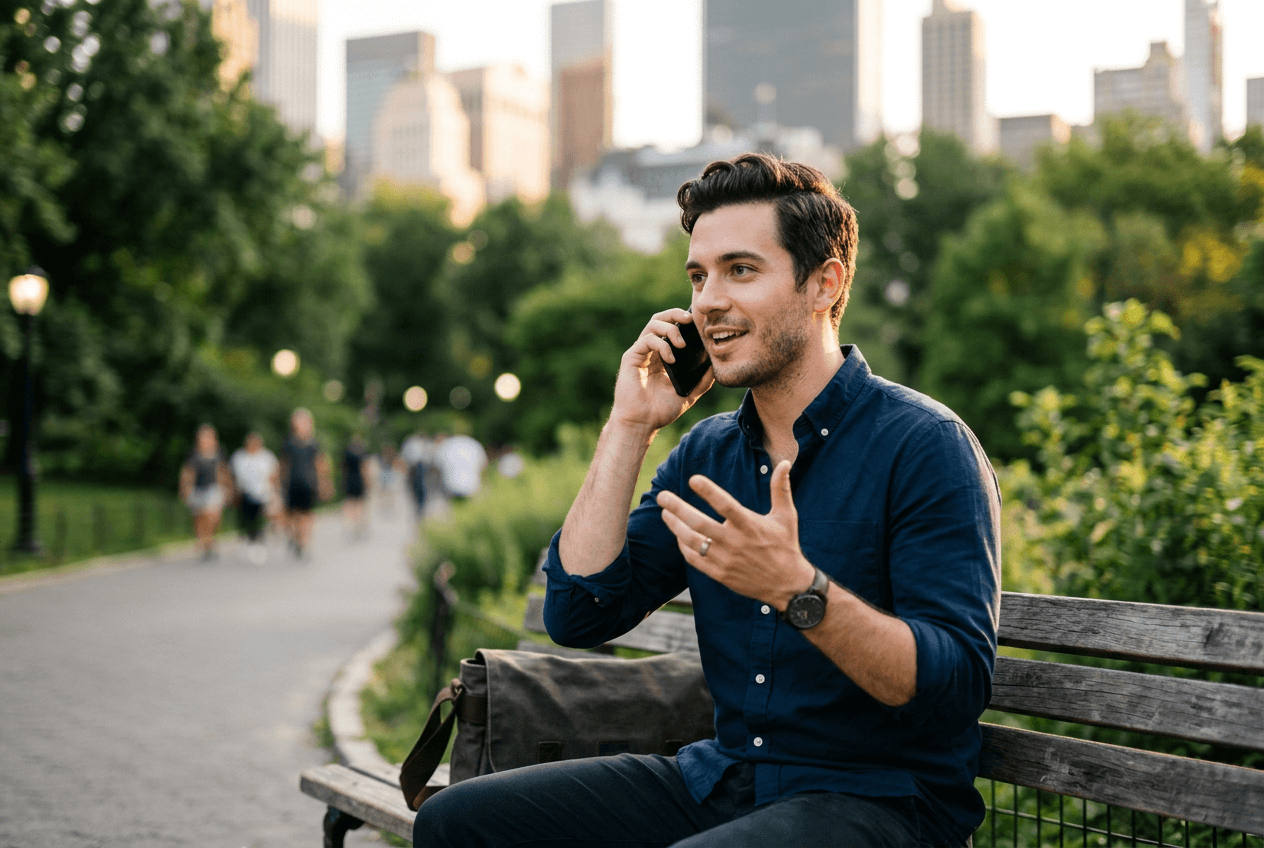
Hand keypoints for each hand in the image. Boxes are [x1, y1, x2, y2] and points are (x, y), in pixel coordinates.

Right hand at [609, 308, 713, 434]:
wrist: (642, 423)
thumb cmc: (661, 410)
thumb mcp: (689, 394)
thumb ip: (702, 380)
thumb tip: (716, 365)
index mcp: (662, 355)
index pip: (672, 327)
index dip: (683, 320)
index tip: (698, 323)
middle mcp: (650, 351)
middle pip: (660, 319)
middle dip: (675, 314)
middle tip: (690, 320)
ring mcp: (640, 353)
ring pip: (653, 325)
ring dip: (670, 329)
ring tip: (681, 344)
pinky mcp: (631, 357)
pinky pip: (646, 340)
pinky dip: (661, 345)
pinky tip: (670, 359)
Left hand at [656, 460, 813, 609]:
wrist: (787, 585)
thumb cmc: (786, 545)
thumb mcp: (786, 516)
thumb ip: (781, 489)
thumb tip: (784, 463)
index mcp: (750, 525)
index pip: (726, 505)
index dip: (709, 492)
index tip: (692, 479)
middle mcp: (735, 542)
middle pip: (700, 523)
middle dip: (677, 508)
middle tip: (662, 496)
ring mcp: (725, 560)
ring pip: (693, 542)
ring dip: (675, 526)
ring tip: (664, 512)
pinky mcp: (720, 574)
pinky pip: (695, 560)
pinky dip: (684, 547)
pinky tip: (678, 535)